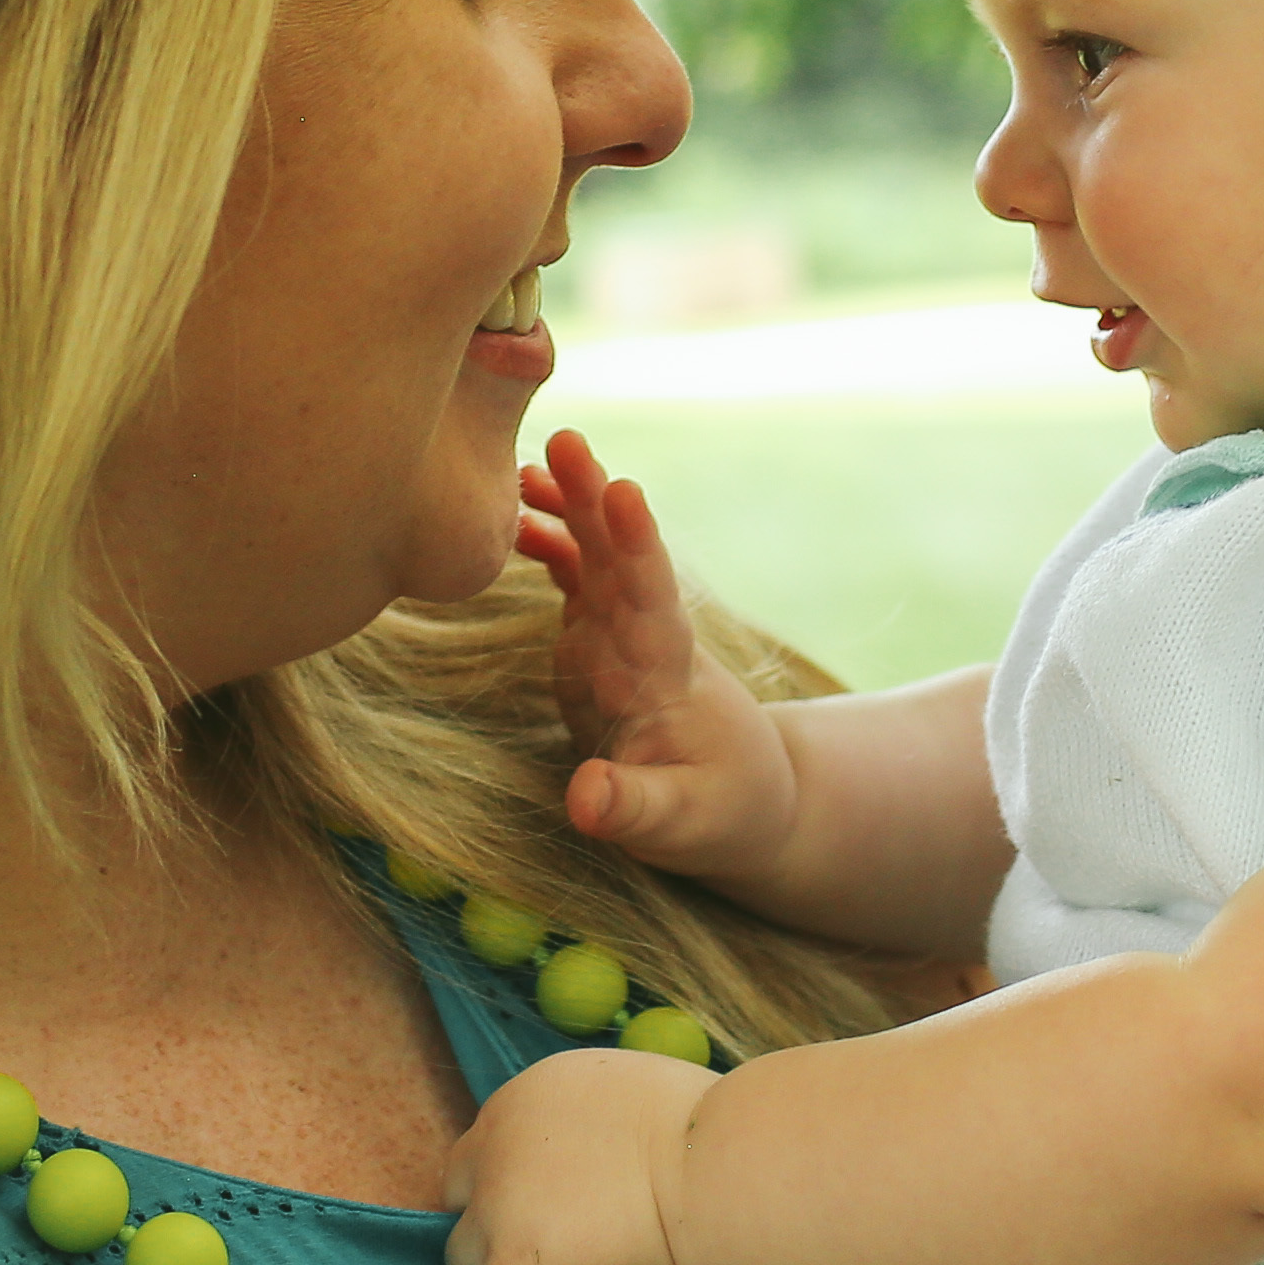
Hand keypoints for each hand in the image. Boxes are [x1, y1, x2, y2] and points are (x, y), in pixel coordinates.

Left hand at [440, 1046, 716, 1264]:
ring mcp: (497, 1210)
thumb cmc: (722, 1139)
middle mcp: (496, 1144)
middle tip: (572, 1259)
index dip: (524, 1195)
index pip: (487, 1154)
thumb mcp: (636, 1103)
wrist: (731, 1172)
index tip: (578, 1218)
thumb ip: (596, 1133)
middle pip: (462, 1206)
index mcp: (529, 1097)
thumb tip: (605, 1171)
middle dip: (504, 1236)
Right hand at [514, 432, 802, 878]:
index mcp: (667, 675)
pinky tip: (513, 512)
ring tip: (523, 463)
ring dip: (567, 507)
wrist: (751, 799)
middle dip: (591, 498)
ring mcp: (621, 635)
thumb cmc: (723, 814)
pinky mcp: (600, 641)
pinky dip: (550, 541)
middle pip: (619, 558)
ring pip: (594, 556)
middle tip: (564, 438)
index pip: (653, 600)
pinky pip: (574, 577)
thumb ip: (634, 810)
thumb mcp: (681, 826)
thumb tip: (582, 801)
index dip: (639, 545)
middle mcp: (644, 639)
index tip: (623, 489)